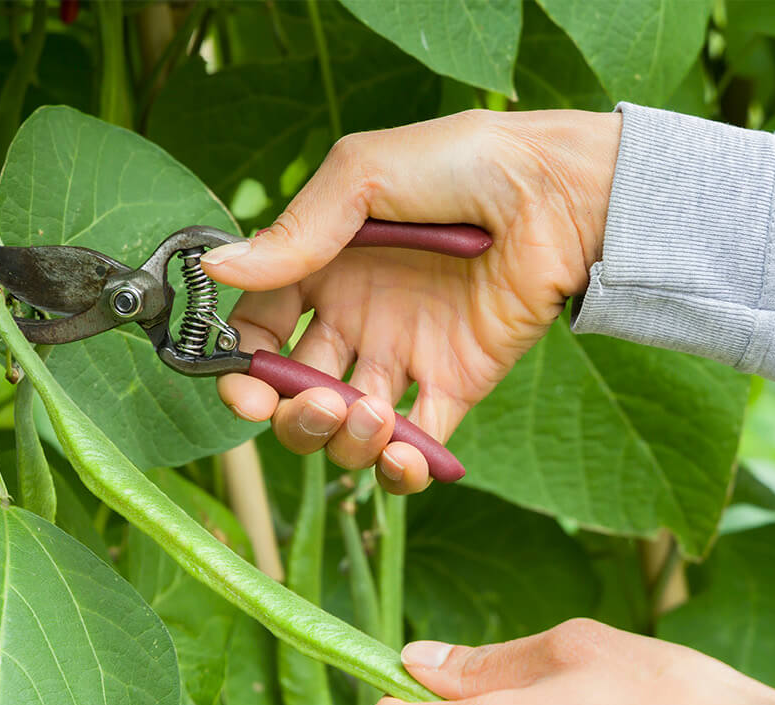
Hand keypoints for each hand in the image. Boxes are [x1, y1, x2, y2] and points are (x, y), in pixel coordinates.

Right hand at [201, 109, 621, 493]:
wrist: (558, 193)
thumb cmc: (463, 163)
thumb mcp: (362, 176)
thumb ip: (294, 233)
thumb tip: (216, 272)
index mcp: (326, 270)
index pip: (261, 334)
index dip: (244, 370)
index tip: (245, 390)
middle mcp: (358, 318)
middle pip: (298, 395)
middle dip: (294, 417)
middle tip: (320, 403)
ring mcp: (406, 355)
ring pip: (349, 430)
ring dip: (344, 441)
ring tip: (372, 414)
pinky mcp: (457, 384)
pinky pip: (417, 445)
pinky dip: (399, 470)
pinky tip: (399, 455)